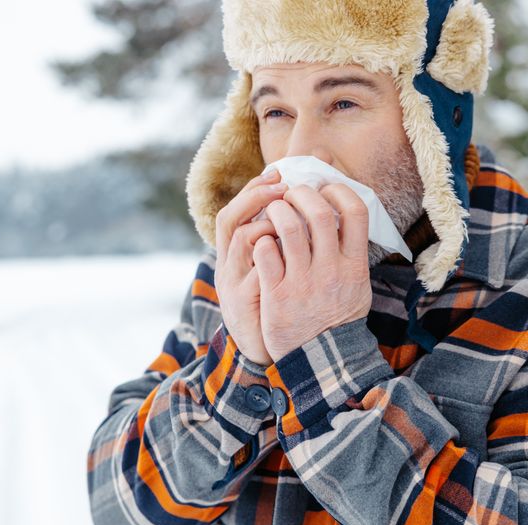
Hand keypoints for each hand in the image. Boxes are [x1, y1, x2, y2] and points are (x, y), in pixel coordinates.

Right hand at [214, 170, 287, 365]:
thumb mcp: (268, 272)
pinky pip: (257, 269)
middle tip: (282, 184)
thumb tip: (301, 211)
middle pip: (230, 218)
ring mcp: (232, 281)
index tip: (277, 172)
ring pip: (242, 238)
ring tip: (291, 213)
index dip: (254, 189)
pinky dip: (275, 254)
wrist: (260, 350)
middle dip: (256, 196)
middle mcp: (227, 264)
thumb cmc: (270, 306)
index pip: (236, 211)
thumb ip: (278, 244)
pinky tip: (295, 247)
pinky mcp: (243, 300)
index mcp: (233, 254)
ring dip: (268, 220)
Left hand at [252, 183, 371, 360]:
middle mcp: (331, 270)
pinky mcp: (277, 294)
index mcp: (354, 265)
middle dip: (302, 194)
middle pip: (319, 213)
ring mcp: (303, 282)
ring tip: (273, 211)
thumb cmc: (336, 317)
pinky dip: (261, 240)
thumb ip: (353, 254)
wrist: (320, 360)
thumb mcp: (357, 286)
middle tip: (291, 194)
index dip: (339, 190)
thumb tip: (348, 218)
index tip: (324, 188)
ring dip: (278, 211)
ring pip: (289, 227)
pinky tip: (262, 242)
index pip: (356, 211)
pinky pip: (265, 253)